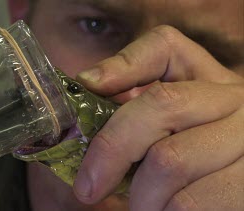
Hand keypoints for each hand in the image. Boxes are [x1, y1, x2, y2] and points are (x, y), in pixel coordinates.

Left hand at [74, 25, 243, 210]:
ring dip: (140, 194)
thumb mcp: (161, 132)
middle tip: (87, 187)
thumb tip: (86, 92)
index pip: (165, 47)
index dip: (123, 63)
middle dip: (112, 148)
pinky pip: (188, 202)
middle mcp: (233, 100)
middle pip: (162, 104)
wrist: (227, 196)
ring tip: (139, 205)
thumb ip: (130, 114)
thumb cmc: (185, 165)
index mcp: (204, 80)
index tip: (89, 84)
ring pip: (170, 160)